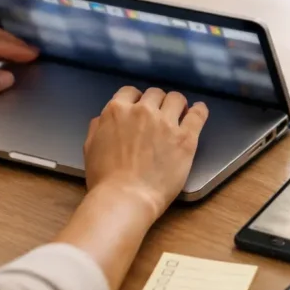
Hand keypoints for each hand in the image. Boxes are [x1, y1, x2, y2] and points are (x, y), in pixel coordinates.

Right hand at [84, 86, 208, 219]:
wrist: (125, 198)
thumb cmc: (105, 180)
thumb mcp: (90, 147)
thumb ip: (98, 127)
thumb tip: (104, 118)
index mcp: (117, 111)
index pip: (130, 92)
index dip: (136, 100)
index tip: (141, 107)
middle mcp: (143, 111)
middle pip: (155, 94)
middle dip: (157, 102)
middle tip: (160, 114)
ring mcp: (166, 123)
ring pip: (176, 99)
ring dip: (177, 104)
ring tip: (180, 113)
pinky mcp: (186, 138)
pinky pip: (198, 114)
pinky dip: (199, 110)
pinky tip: (199, 110)